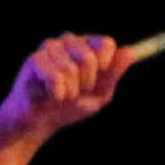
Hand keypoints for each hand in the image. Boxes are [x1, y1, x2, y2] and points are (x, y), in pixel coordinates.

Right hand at [0, 33, 124, 149]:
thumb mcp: (100, 94)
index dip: (106, 66)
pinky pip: (55, 78)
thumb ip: (114, 74)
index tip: (98, 80)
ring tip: (61, 96)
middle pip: (89, 58)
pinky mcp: (34, 60)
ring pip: (70, 70)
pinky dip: (57, 95)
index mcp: (87, 46)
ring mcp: (50, 48)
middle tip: (75, 92)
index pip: (106, 44)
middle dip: (85, 84)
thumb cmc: (70, 106)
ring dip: (69, 92)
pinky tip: (49, 96)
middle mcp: (68, 42)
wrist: (39, 122)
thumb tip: (130, 52)